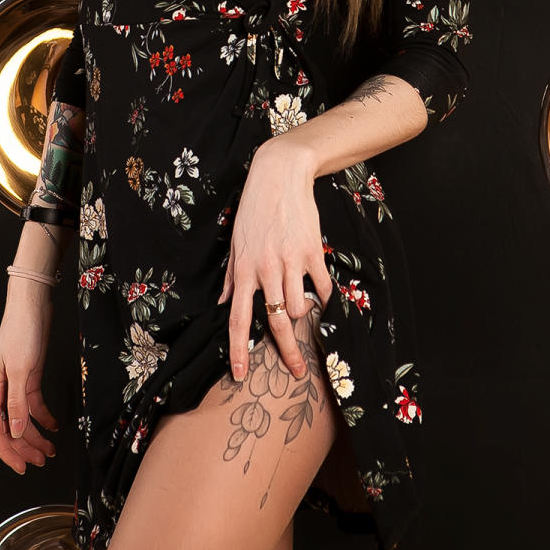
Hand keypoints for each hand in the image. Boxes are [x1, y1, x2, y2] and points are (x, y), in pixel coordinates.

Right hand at [0, 285, 58, 473]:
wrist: (32, 306)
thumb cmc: (21, 332)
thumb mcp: (20, 369)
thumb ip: (16, 403)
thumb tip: (14, 433)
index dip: (7, 453)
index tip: (22, 467)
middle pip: (8, 429)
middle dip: (24, 448)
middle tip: (41, 462)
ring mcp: (13, 386)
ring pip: (21, 420)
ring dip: (34, 436)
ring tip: (50, 451)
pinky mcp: (28, 378)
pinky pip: (32, 406)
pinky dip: (43, 418)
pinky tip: (53, 427)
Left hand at [216, 137, 333, 380]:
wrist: (280, 175)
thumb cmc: (254, 208)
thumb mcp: (235, 241)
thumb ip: (231, 275)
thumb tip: (224, 303)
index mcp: (243, 269)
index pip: (238, 318)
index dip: (239, 349)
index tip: (241, 374)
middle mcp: (266, 269)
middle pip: (276, 322)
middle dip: (287, 352)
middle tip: (297, 372)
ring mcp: (290, 261)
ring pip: (300, 307)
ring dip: (304, 317)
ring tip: (305, 312)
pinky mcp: (311, 251)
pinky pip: (322, 286)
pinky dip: (324, 297)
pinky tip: (323, 297)